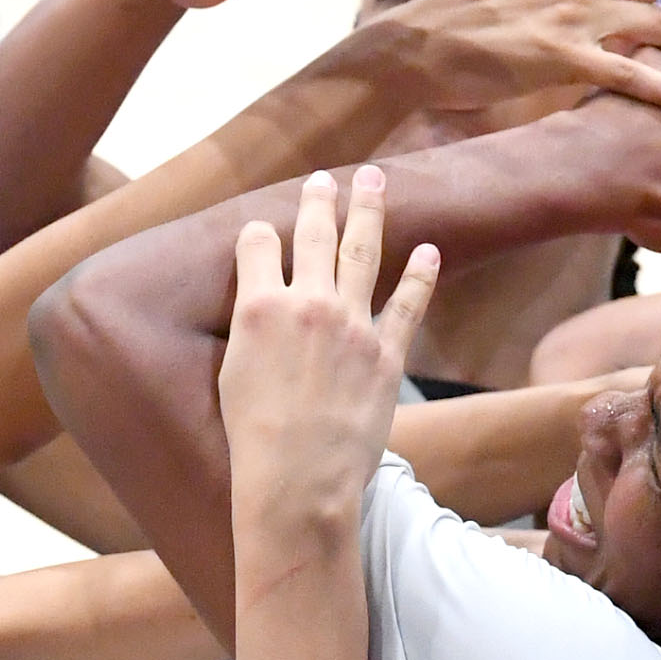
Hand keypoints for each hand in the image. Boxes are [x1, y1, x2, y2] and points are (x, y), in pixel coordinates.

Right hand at [220, 167, 435, 518]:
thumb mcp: (232, 373)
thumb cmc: (254, 439)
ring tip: (375, 180)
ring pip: (363, 251)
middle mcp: (307, 305)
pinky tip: (428, 251)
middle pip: (315, 234)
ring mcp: (351, 326)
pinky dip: (420, 275)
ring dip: (369, 211)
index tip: (264, 235)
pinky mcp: (385, 354)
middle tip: (326, 178)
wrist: (298, 481)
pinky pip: (407, 304)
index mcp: (258, 308)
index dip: (259, 235)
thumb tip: (261, 307)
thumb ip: (251, 328)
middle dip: (320, 200)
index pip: (258, 242)